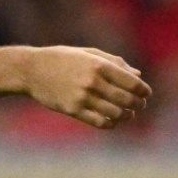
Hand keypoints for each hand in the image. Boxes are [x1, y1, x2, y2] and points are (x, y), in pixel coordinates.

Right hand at [22, 46, 150, 128]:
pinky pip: (99, 122)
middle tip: (140, 105)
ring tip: (128, 114)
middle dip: (138, 104)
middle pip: (126, 99)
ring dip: (126, 116)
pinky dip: (110, 124)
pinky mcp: (72, 110)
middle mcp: (92, 81)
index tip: (146, 94)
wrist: (31, 70)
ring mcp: (82, 97)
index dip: (143, 90)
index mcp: (99, 65)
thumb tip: (138, 75)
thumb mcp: (89, 53)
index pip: (131, 82)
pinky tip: (113, 120)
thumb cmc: (62, 58)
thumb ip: (114, 63)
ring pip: (115, 113)